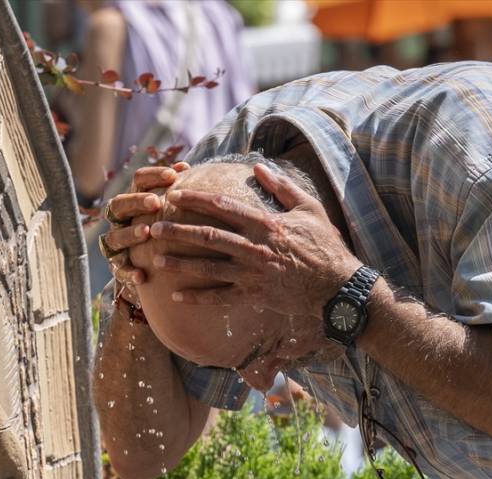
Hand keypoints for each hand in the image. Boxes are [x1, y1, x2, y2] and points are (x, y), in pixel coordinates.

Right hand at [100, 162, 188, 289]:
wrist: (158, 264)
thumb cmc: (169, 226)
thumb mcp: (174, 207)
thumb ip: (178, 190)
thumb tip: (186, 167)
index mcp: (135, 199)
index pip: (138, 180)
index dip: (153, 176)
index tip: (173, 175)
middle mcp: (121, 219)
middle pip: (118, 205)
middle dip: (136, 202)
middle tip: (155, 202)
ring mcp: (117, 243)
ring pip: (114, 237)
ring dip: (129, 234)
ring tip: (146, 232)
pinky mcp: (119, 266)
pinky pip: (119, 269)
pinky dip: (129, 272)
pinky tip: (142, 276)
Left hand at [149, 163, 361, 316]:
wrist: (338, 287)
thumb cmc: (326, 245)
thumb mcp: (309, 209)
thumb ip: (281, 187)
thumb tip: (257, 167)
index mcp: (266, 224)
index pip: (223, 207)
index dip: (196, 199)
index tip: (175, 194)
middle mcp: (255, 248)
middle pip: (207, 236)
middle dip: (177, 230)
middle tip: (153, 226)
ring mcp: (253, 274)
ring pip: (208, 267)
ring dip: (180, 262)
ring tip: (156, 257)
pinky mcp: (255, 296)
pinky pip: (221, 297)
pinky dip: (198, 297)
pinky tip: (176, 295)